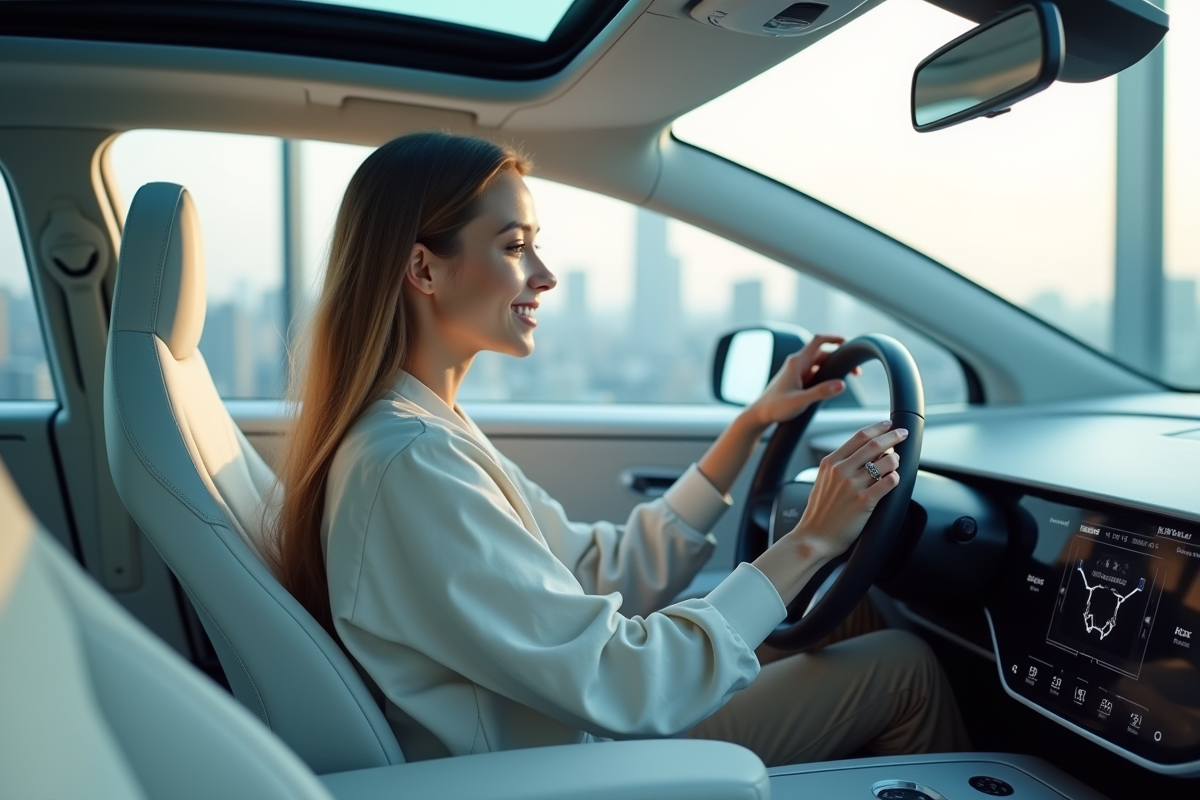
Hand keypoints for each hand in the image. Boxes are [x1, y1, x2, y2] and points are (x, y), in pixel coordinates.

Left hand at [743, 334, 850, 428]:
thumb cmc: (775, 407)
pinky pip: (815, 373)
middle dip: (840, 359)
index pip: (818, 341)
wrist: (759, 414)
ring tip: (850, 378)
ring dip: (834, 368)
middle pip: (823, 354)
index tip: (850, 342)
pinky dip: (826, 376)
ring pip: (820, 364)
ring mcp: (797, 371)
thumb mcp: (800, 401)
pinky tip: (833, 387)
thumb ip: (821, 392)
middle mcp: (797, 363)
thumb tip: (842, 384)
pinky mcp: (797, 380)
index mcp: (797, 362)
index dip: (835, 338)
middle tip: (857, 372)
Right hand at [788, 420, 906, 559]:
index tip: (888, 425)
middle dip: (893, 436)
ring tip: (897, 462)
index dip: (878, 428)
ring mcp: (853, 485)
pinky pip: (889, 483)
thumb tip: (861, 455)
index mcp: (830, 463)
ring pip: (886, 462)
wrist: (814, 537)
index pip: (859, 437)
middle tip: (902, 434)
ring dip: (896, 459)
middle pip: (874, 445)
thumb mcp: (822, 481)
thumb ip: (838, 466)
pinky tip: (894, 479)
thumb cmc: (819, 512)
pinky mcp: (864, 501)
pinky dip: (896, 478)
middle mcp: (841, 470)